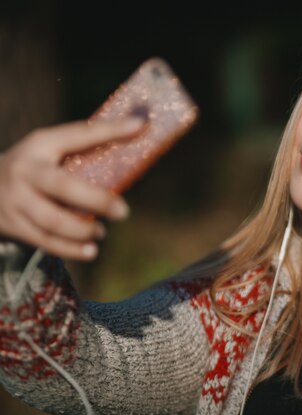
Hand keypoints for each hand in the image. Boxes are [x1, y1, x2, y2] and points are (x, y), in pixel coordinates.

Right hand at [0, 118, 143, 259]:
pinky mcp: (13, 225)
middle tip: (123, 211)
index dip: (108, 130)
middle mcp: (25, 171)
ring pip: (51, 220)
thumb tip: (135, 132)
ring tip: (102, 232)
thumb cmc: (32, 165)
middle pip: (61, 186)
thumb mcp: (48, 147)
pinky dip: (69, 249)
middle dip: (95, 199)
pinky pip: (44, 241)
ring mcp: (16, 200)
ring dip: (81, 230)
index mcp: (40, 144)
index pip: (78, 134)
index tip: (138, 125)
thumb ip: (84, 145)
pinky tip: (90, 251)